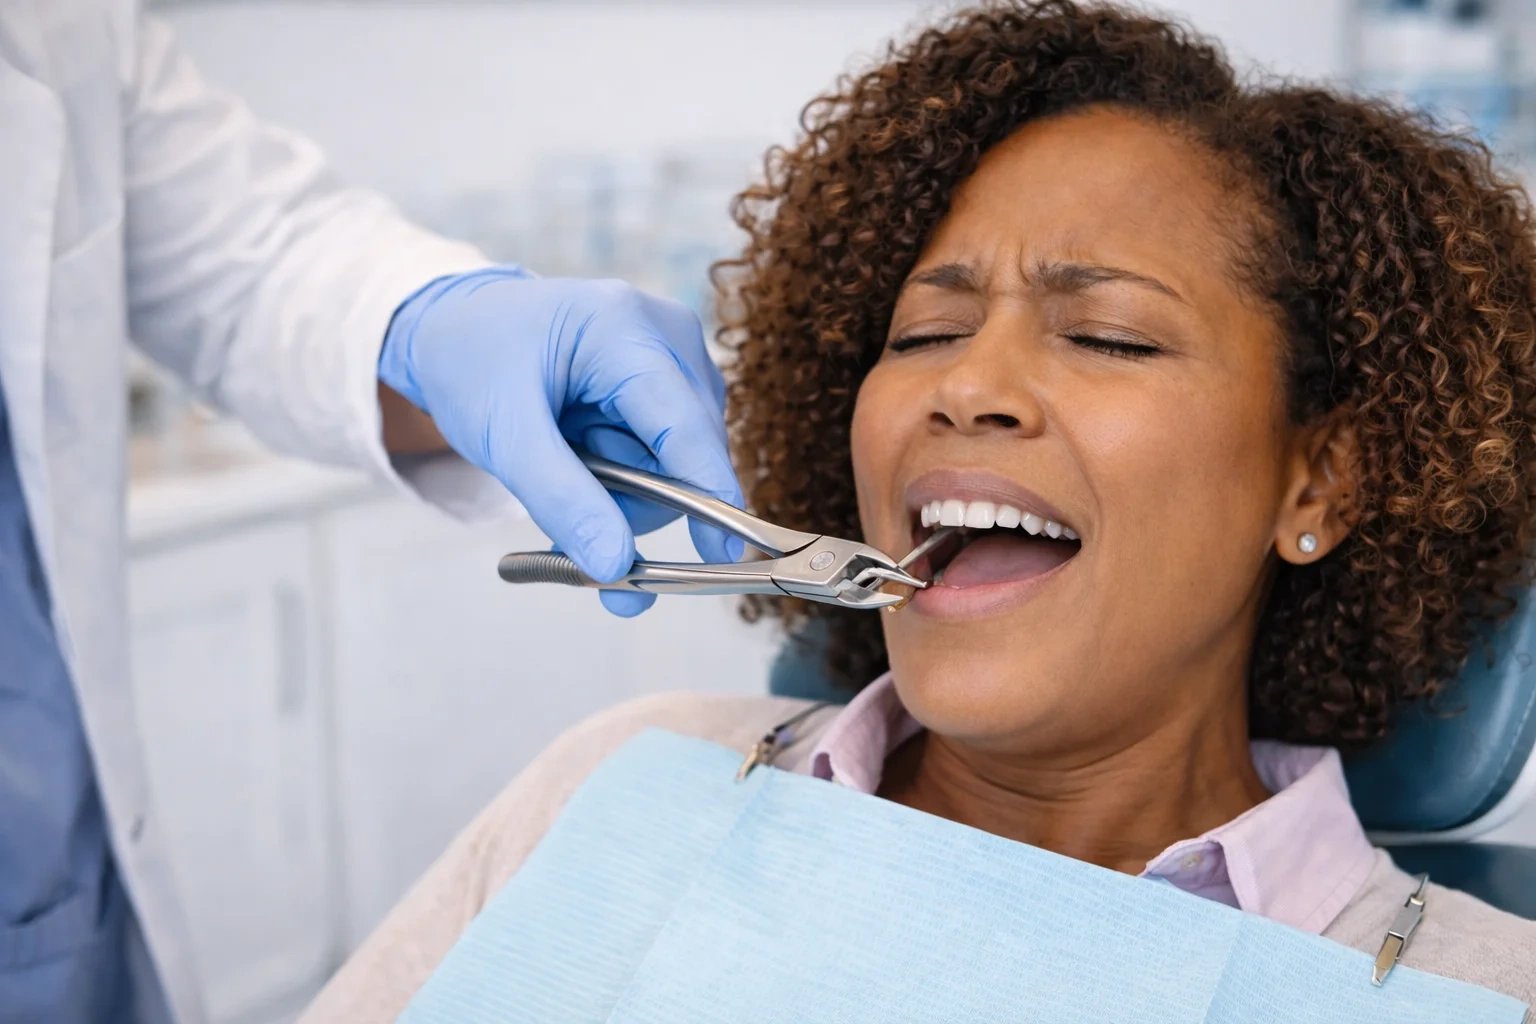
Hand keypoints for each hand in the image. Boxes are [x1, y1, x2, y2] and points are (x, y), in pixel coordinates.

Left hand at [379, 267, 743, 615]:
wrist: (456, 328)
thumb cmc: (472, 364)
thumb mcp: (502, 435)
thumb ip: (561, 500)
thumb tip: (615, 566)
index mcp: (625, 327)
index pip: (685, 426)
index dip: (708, 496)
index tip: (721, 558)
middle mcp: (668, 334)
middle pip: (686, 453)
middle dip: (632, 500)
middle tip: (567, 514)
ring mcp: (675, 357)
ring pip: (678, 464)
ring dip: (622, 491)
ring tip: (562, 464)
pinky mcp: (671, 382)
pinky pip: (666, 455)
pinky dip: (625, 479)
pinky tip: (581, 461)